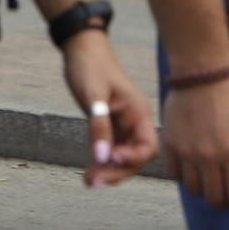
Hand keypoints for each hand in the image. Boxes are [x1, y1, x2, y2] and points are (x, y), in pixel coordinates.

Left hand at [60, 32, 157, 188]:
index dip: (133, 158)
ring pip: (122, 157)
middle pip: (135, 157)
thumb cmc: (90, 65)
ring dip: (108, 171)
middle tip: (94, 182)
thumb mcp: (92, 95)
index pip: (147, 146)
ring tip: (89, 182)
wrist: (81, 47)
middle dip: (117, 172)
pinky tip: (89, 173)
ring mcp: (123, 124)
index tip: (112, 158)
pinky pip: (110, 149)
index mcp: (138, 111)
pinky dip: (101, 162)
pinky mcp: (110, 125)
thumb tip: (102, 158)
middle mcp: (134, 121)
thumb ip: (98, 125)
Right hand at [162, 72, 228, 215]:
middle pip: (215, 198)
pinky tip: (192, 166)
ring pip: (195, 189)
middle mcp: (209, 156)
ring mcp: (187, 150)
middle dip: (225, 200)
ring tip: (211, 176)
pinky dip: (184, 176)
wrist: (202, 71)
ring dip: (205, 188)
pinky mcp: (170, 143)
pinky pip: (174, 174)